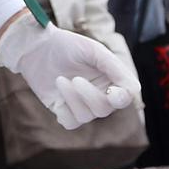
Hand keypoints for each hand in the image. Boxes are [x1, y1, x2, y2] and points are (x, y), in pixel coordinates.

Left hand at [0, 13, 138, 129]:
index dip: (121, 98)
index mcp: (111, 78)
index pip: (125, 97)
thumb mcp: (93, 50)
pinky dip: (64, 109)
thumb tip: (133, 90)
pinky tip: (58, 90)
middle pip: (105, 109)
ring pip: (87, 116)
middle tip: (75, 79)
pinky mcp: (64, 111)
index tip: (111, 91)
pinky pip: (70, 123)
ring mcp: (81, 104)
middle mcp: (99, 93)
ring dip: (72, 98)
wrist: (35, 47)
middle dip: (90, 96)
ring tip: (60, 79)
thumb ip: (114, 67)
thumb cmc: (66, 45)